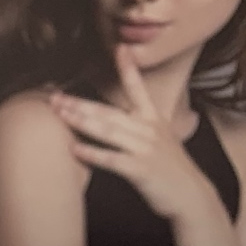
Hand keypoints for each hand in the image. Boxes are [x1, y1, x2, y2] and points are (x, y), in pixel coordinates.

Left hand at [50, 45, 225, 227]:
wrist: (190, 196)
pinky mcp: (141, 169)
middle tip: (55, 98)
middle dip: (80, 104)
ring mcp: (146, 148)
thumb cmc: (168, 171)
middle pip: (109, 112)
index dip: (128, 69)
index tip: (119, 49)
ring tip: (59, 116)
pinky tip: (75, 150)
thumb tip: (113, 123)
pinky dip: (93, 154)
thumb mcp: (158, 141)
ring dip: (81, 122)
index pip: (138, 89)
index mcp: (153, 119)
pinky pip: (112, 160)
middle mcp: (149, 129)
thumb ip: (138, 129)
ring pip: (108, 131)